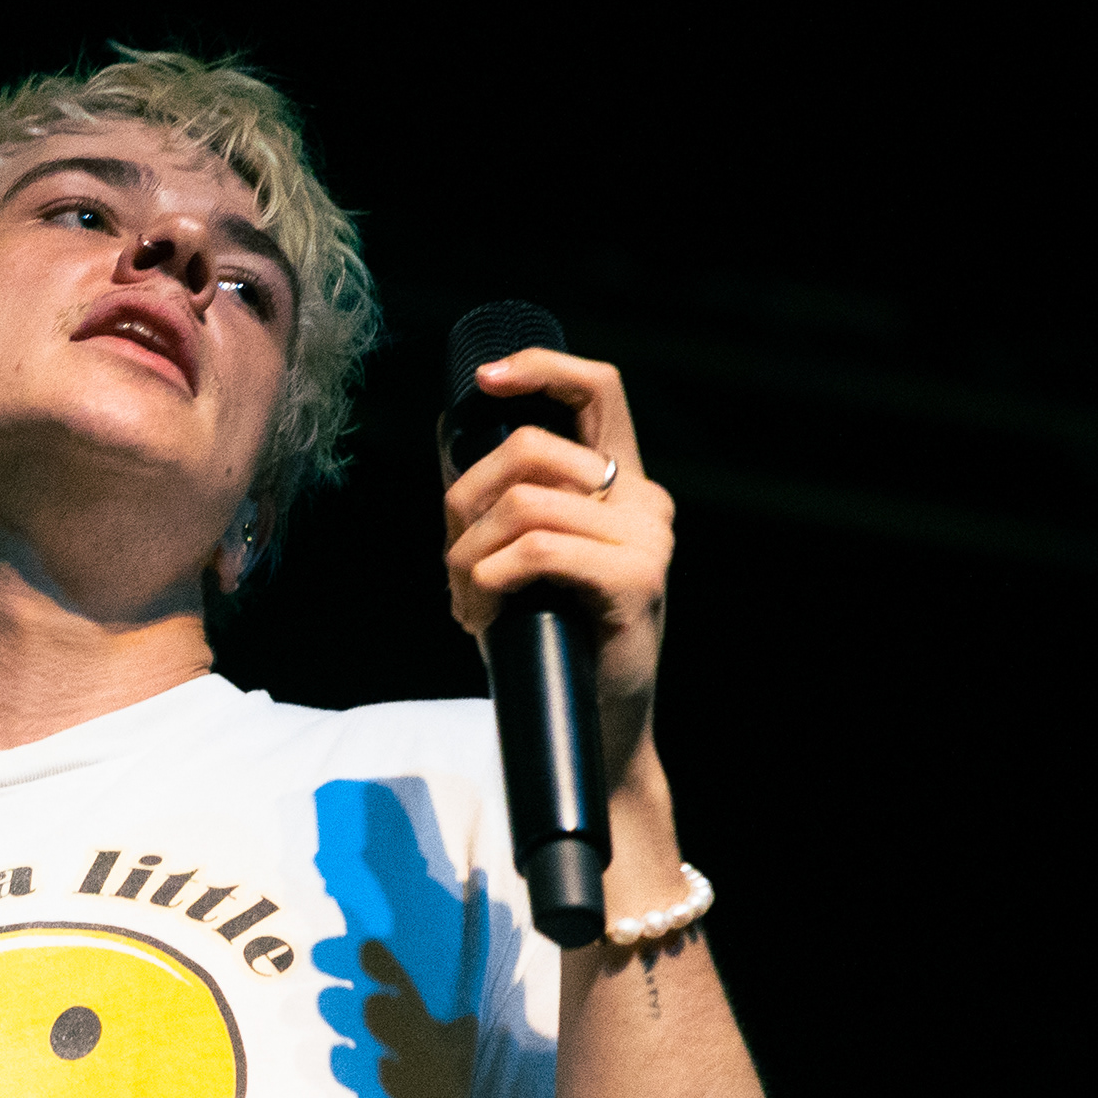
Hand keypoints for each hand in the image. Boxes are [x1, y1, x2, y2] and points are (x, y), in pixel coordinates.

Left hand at [439, 349, 677, 791]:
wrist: (591, 729)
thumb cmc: (547, 644)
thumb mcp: (518, 560)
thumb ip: (499, 501)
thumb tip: (449, 434)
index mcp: (622, 486)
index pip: (598, 390)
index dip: (541, 368)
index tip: (485, 382)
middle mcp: (645, 501)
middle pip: (531, 450)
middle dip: (466, 502)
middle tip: (454, 565)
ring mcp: (648, 539)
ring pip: (524, 505)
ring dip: (469, 557)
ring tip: (469, 604)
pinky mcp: (637, 582)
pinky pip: (539, 551)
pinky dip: (490, 579)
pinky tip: (484, 613)